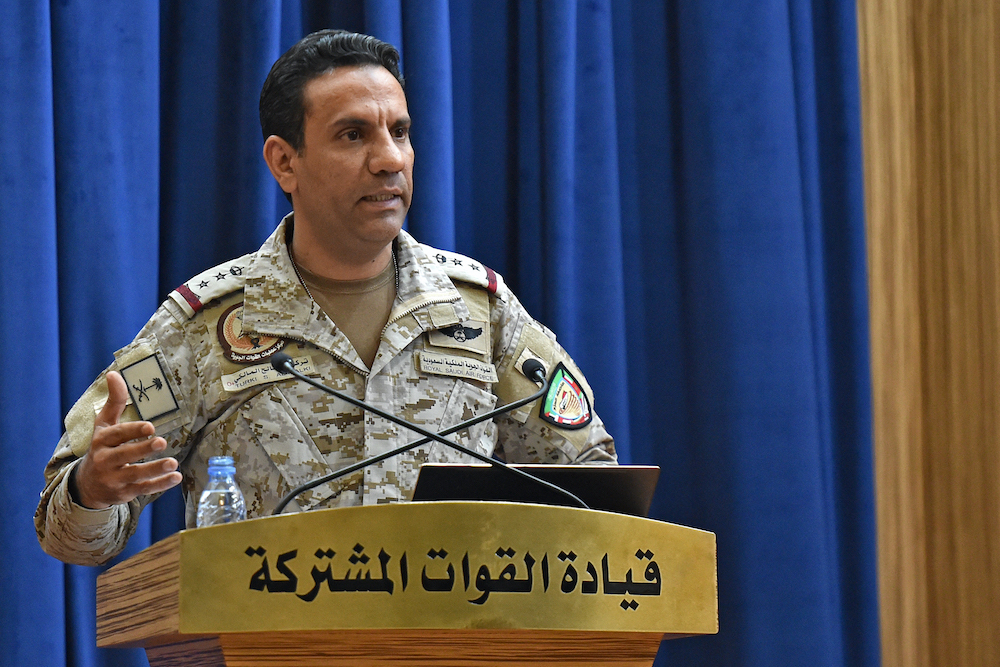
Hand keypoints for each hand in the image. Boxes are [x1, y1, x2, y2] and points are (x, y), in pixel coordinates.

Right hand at [71, 371, 181, 508]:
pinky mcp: (125, 493)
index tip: (150, 426)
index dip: (132, 431)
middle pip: (124, 455)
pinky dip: (160, 484)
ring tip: (173, 463)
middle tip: (162, 442)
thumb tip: (113, 373)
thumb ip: (114, 402)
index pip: (116, 435)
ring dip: (155, 469)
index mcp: (102, 441)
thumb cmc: (101, 448)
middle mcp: (106, 460)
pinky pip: (144, 489)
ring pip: (135, 475)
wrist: (86, 486)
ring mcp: (115, 479)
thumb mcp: (104, 425)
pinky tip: (176, 477)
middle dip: (143, 449)